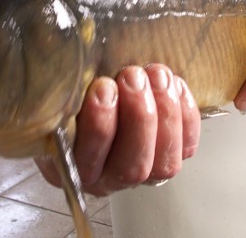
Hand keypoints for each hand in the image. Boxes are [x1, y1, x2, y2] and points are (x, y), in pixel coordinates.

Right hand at [36, 64, 200, 195]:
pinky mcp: (170, 156)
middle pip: (130, 167)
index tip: (102, 88)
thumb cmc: (72, 91)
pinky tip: (175, 85)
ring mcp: (143, 171)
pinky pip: (187, 148)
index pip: (86, 162)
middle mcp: (107, 177)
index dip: (98, 127)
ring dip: (164, 113)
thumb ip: (63, 90)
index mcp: (71, 166)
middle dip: (137, 117)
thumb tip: (70, 67)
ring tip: (156, 75)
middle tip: (132, 76)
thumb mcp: (58, 91)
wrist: (95, 86)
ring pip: (163, 163)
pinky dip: (186, 116)